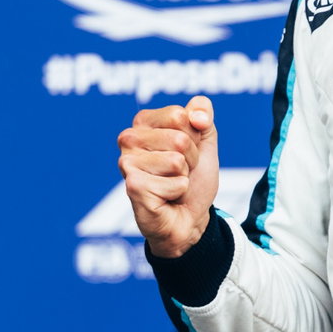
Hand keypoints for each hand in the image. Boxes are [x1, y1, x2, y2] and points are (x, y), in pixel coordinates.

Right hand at [117, 95, 220, 258]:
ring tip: (172, 182)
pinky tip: (166, 197)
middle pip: (180, 138)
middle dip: (191, 158)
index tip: (186, 151)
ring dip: (184, 175)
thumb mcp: (205, 142)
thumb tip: (198, 116)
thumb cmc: (193, 177)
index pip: (180, 115)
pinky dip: (179, 191)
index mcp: (144, 122)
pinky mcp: (132, 186)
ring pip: (177, 160)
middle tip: (180, 171)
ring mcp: (127, 163)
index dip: (195, 136)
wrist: (189, 216)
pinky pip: (176, 182)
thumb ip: (203, 116)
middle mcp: (128, 139)